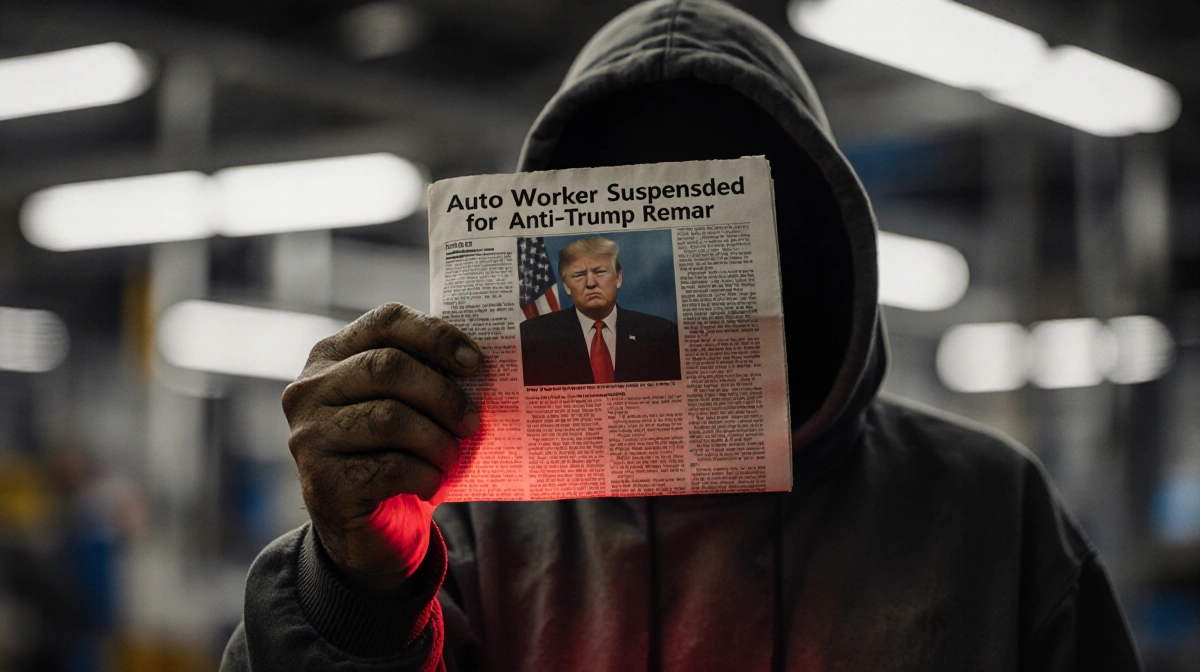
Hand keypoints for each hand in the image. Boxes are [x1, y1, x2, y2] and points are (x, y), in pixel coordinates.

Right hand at [282, 303, 480, 595]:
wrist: (370, 531)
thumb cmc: (395, 454)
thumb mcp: (407, 407)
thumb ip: (427, 377)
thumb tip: (481, 364)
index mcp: (332, 356)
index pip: (386, 322)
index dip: (436, 336)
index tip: (474, 363)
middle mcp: (310, 391)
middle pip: (387, 367)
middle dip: (442, 394)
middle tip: (472, 422)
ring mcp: (309, 437)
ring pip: (390, 418)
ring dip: (438, 440)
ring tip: (453, 457)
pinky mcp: (322, 483)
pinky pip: (391, 467)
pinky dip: (426, 475)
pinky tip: (432, 484)